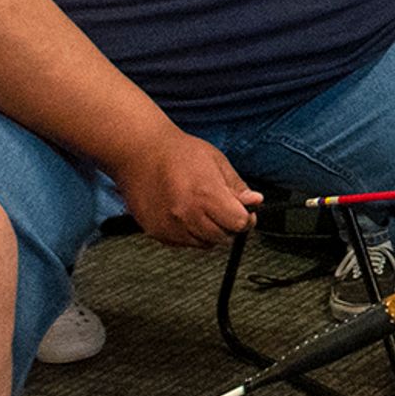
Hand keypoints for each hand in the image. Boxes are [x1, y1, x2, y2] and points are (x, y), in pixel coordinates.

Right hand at [116, 130, 261, 247]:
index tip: (244, 210)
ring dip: (209, 231)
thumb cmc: (177, 152)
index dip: (246, 217)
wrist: (139, 152)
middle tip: (222, 207)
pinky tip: (184, 213)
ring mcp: (171, 226)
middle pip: (223, 237)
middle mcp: (188, 214)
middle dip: (229, 225)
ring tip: (200, 207)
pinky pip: (185, 243)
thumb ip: (236, 186)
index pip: (239, 223)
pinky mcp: (158, 233)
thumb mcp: (216, 161)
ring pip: (204, 243)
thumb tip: (255, 201)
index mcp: (206, 194)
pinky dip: (190, 233)